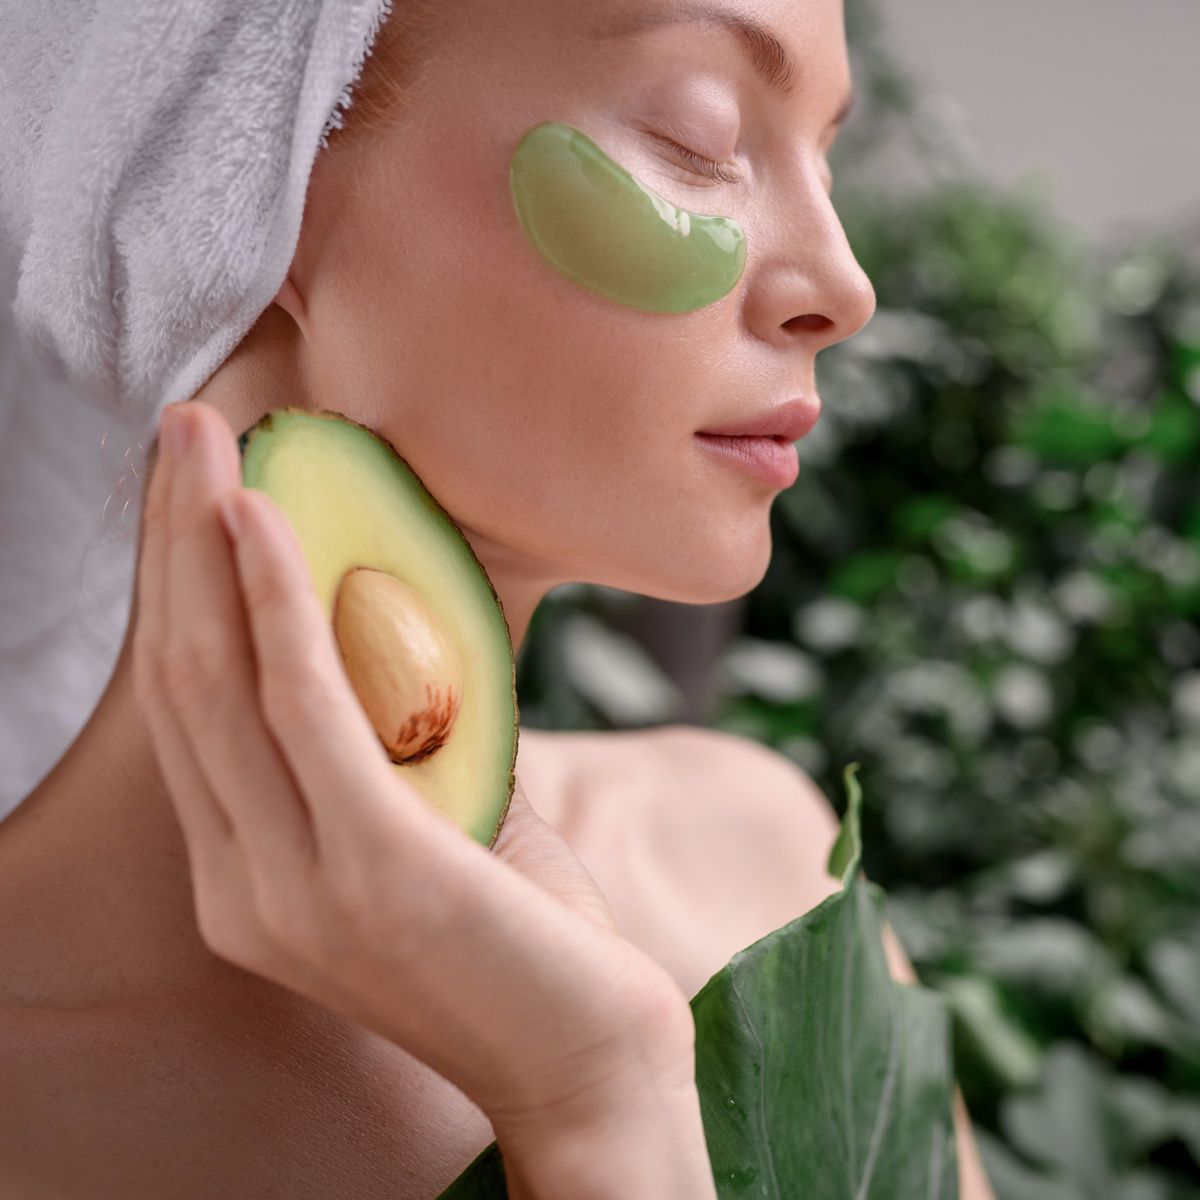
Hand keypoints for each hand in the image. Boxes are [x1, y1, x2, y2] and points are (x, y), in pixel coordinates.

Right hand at [131, 400, 702, 1153]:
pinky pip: (302, 705)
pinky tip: (269, 519)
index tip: (190, 489)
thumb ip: (395, 748)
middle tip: (183, 428)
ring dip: (206, 543)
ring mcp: (293, 887)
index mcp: (252, 878)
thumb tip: (398, 629)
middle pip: (181, 679)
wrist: (592, 1063)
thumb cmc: (524, 939)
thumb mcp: (437, 831)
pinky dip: (277, 601)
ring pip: (217, 679)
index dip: (176, 589)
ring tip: (208, 440)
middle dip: (171, 540)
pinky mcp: (367, 870)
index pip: (188, 711)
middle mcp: (245, 885)